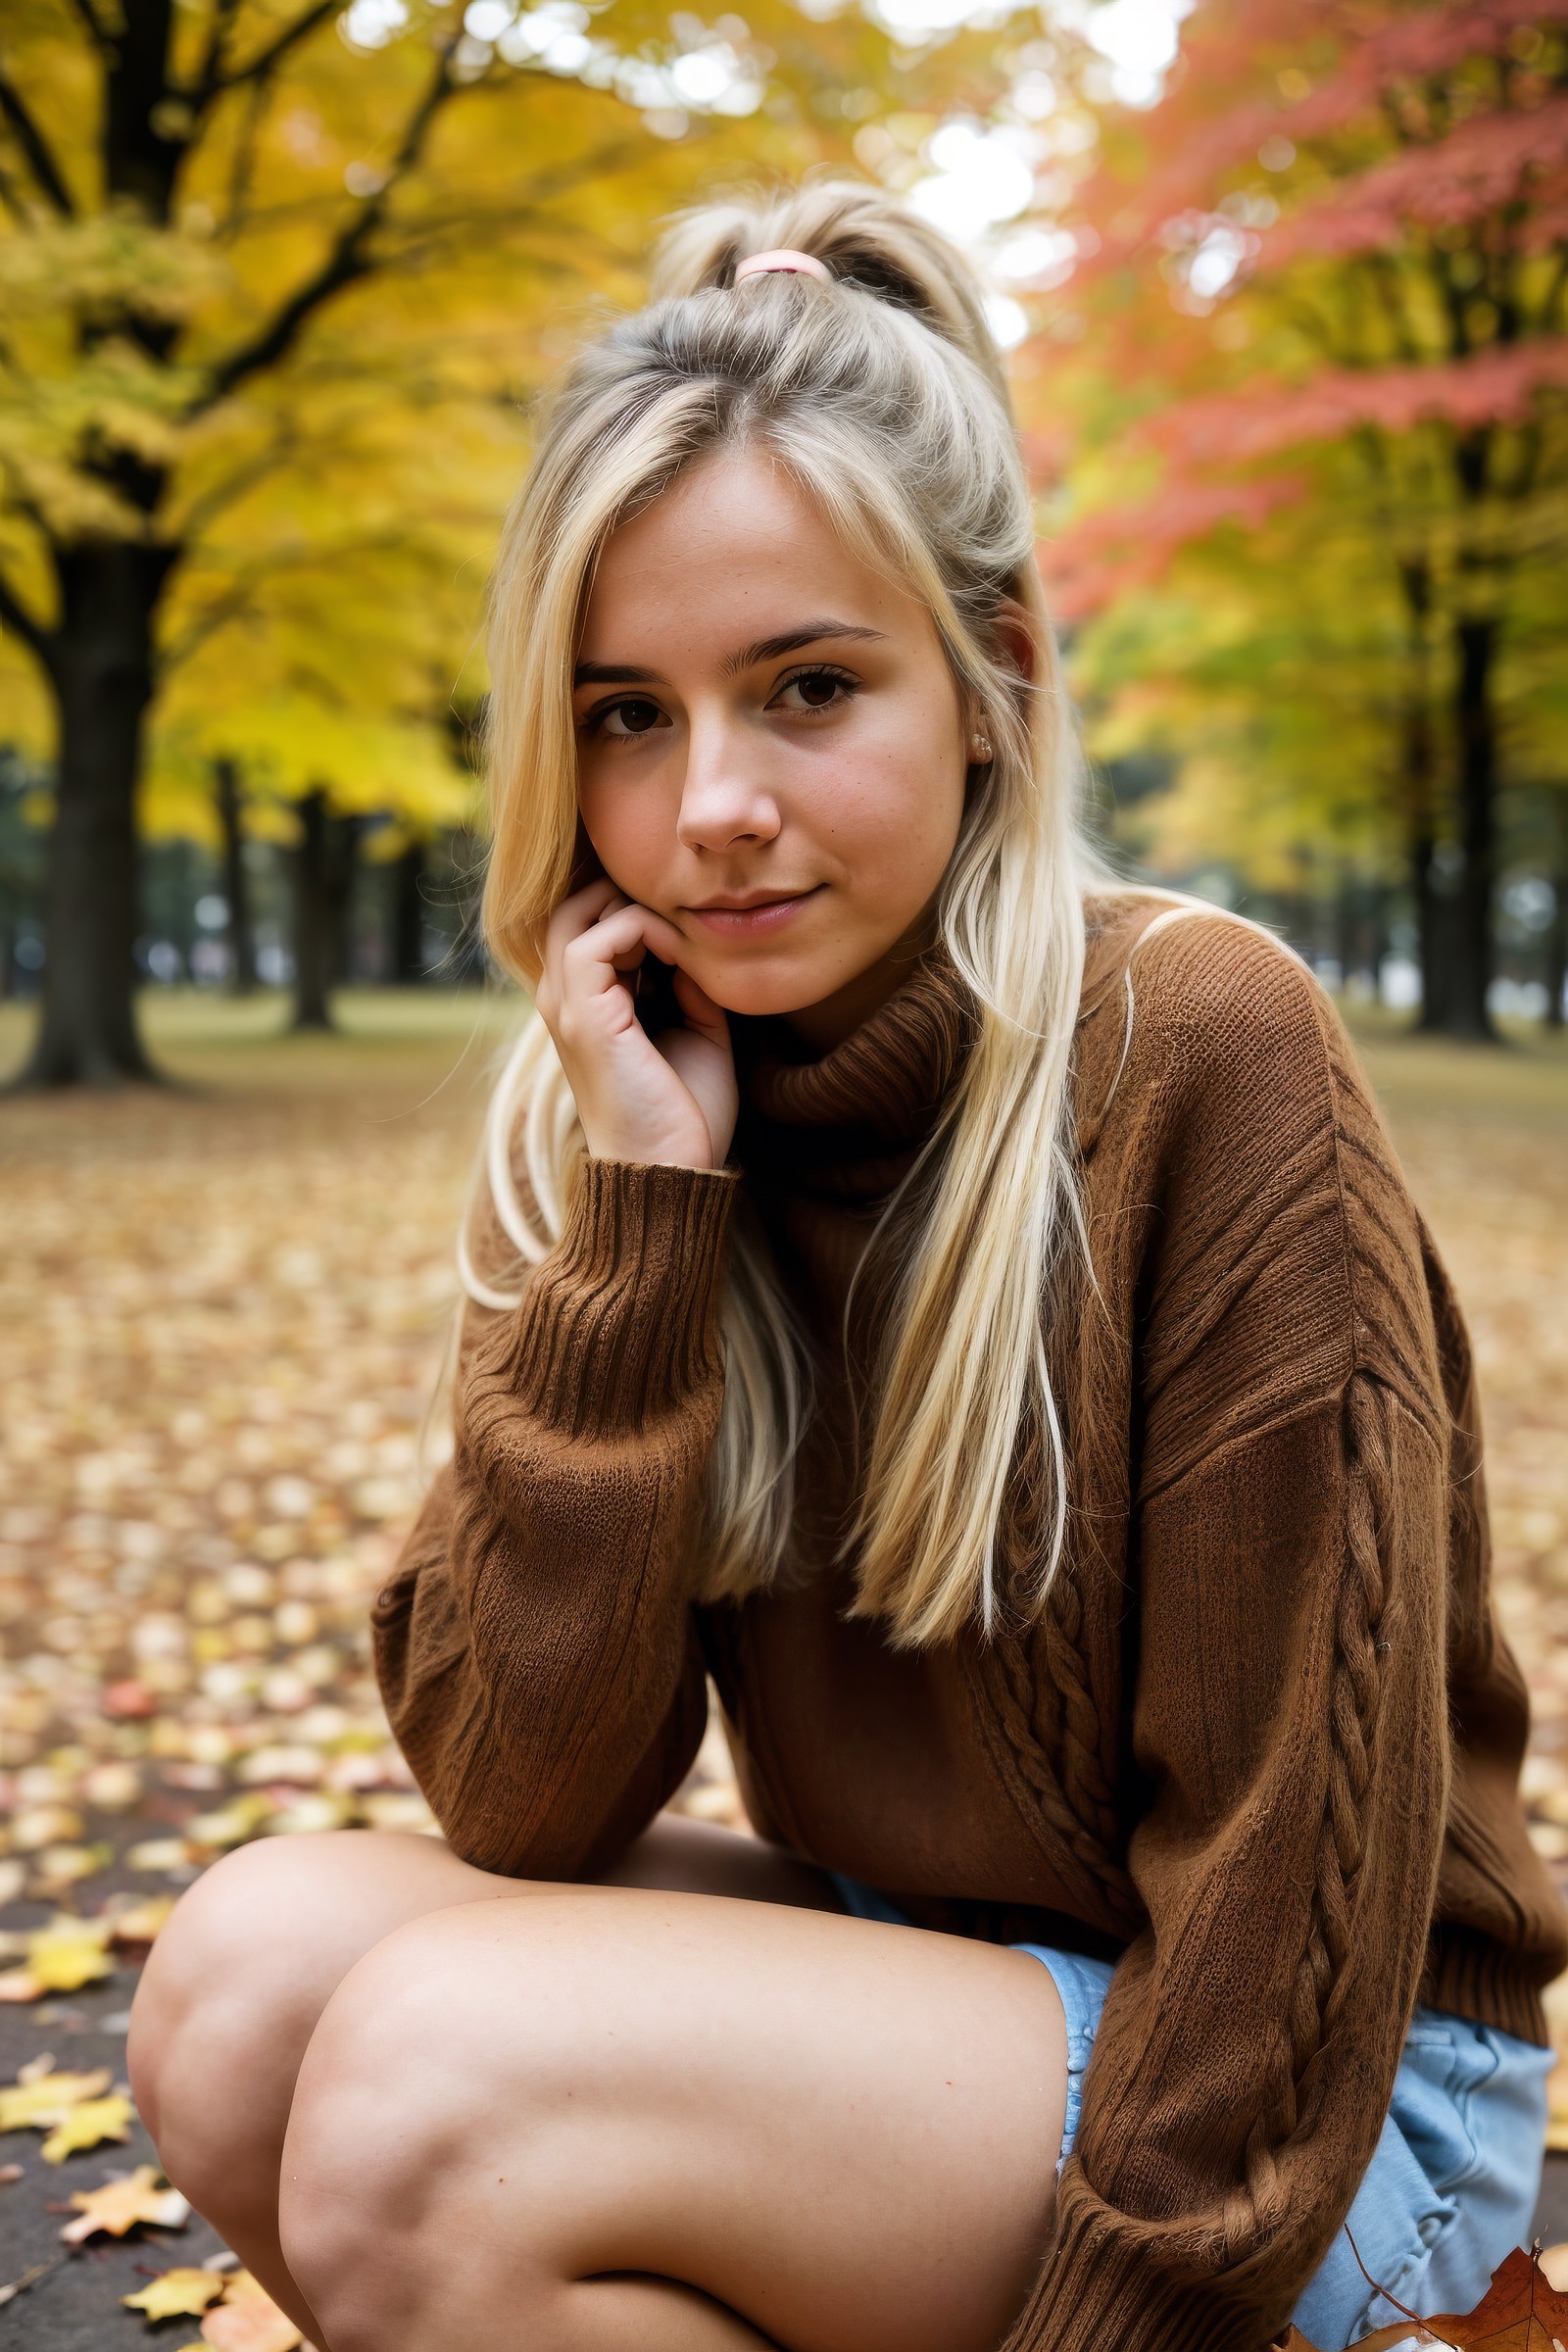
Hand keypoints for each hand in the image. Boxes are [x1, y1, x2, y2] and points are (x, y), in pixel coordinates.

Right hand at [534, 881, 737, 1171]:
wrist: (672, 1171)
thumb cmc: (684, 1115)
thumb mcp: (697, 1032)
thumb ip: (690, 985)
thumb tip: (693, 944)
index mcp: (587, 1006)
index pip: (590, 923)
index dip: (641, 913)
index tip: (692, 938)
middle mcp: (565, 1001)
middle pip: (572, 906)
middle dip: (627, 897)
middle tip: (682, 923)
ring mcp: (566, 1008)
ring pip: (575, 911)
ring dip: (636, 910)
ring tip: (681, 940)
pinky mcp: (582, 1017)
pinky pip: (595, 939)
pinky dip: (641, 928)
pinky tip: (678, 954)